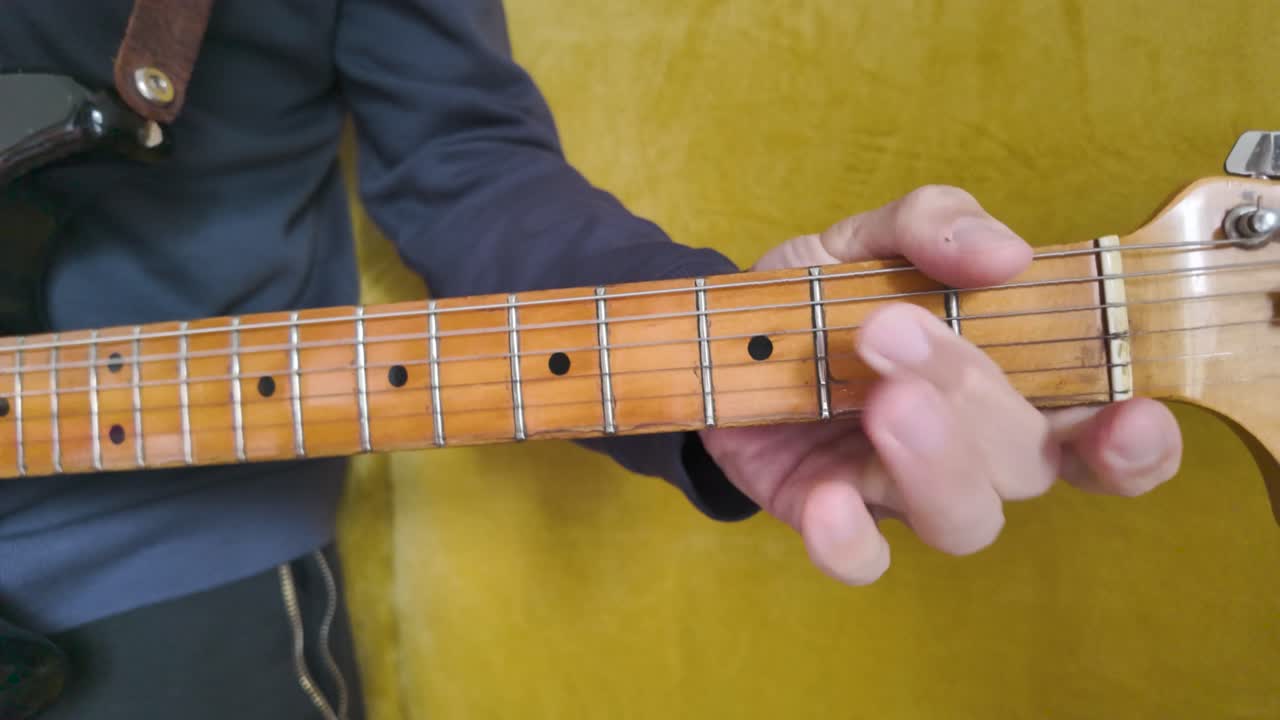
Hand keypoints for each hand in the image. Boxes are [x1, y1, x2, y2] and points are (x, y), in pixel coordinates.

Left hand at [699, 185, 1182, 584]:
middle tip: (891, 329)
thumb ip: (936, 225)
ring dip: (935, 464)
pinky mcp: (828, 513)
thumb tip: (1006, 252)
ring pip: (964, 521)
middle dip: (975, 398)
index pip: (1100, 436)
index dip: (1133, 445)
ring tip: (882, 400)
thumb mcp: (874, 236)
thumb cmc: (828, 290)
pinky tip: (828, 496)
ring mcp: (900, 489)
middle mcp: (971, 450)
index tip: (1131, 413)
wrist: (722, 331)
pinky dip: (850, 538)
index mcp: (1010, 383)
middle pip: (1026, 464)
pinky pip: (859, 557)